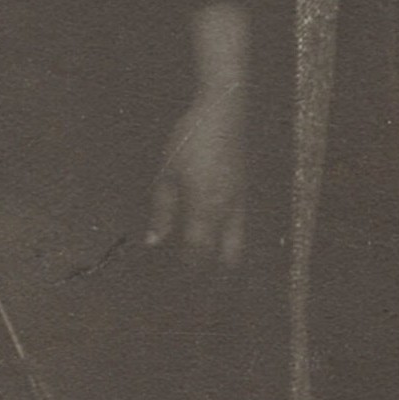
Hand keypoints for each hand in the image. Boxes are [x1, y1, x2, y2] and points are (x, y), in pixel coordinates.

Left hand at [147, 83, 246, 270]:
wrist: (223, 110)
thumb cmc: (189, 140)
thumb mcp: (167, 174)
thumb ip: (162, 211)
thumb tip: (154, 242)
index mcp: (205, 208)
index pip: (197, 253)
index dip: (187, 273)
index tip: (174, 287)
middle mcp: (227, 211)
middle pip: (224, 257)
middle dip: (211, 275)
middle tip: (198, 289)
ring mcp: (240, 202)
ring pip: (237, 243)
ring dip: (223, 259)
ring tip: (208, 272)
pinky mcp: (244, 191)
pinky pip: (240, 226)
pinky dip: (229, 240)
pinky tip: (216, 240)